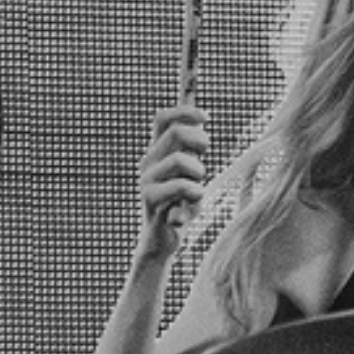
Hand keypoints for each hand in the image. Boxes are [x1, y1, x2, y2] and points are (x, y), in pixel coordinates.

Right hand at [139, 104, 210, 254]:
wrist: (162, 241)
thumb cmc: (180, 205)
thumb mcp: (190, 174)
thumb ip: (193, 149)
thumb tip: (202, 117)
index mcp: (156, 153)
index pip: (163, 118)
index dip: (185, 111)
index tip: (207, 118)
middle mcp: (148, 163)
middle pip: (176, 132)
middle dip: (200, 141)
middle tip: (204, 161)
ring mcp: (146, 181)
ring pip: (180, 160)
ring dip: (198, 175)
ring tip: (196, 192)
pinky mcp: (150, 201)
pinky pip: (181, 187)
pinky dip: (193, 197)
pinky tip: (186, 212)